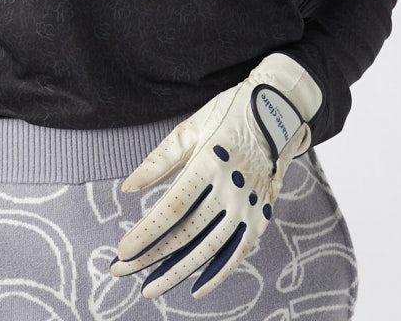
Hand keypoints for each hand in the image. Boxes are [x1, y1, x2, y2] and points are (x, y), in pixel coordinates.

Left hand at [109, 52, 321, 300]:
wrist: (280, 111)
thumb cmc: (228, 113)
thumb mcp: (190, 128)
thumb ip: (158, 161)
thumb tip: (127, 188)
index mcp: (211, 162)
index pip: (173, 208)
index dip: (147, 233)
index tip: (122, 250)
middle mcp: (233, 188)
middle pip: (187, 232)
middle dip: (151, 256)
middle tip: (120, 271)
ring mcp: (251, 205)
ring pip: (209, 248)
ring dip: (178, 271)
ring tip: (151, 288)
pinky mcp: (263, 215)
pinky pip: (238, 251)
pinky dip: (218, 273)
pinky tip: (196, 289)